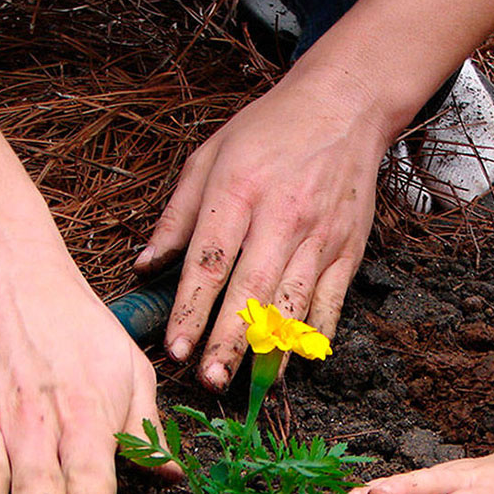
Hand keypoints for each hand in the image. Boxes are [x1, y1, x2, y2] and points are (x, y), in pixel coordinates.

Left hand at [136, 73, 388, 389]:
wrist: (343, 108)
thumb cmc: (269, 131)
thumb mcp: (210, 156)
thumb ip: (177, 215)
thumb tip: (145, 266)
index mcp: (239, 191)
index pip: (210, 261)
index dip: (190, 309)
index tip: (174, 348)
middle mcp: (283, 217)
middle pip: (253, 291)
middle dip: (229, 341)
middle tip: (209, 380)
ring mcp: (321, 237)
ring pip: (294, 304)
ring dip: (271, 349)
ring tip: (249, 385)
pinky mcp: (348, 250)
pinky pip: (330, 303)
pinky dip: (313, 336)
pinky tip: (293, 362)